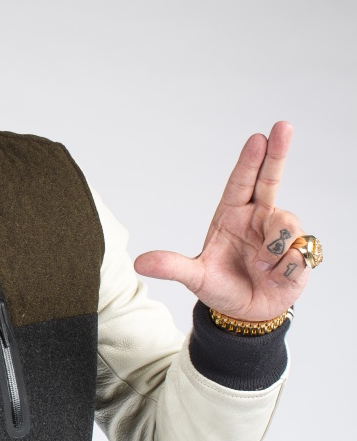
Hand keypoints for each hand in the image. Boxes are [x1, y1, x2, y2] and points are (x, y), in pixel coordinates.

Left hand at [134, 121, 308, 321]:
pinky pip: (298, 254)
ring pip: (286, 224)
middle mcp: (258, 218)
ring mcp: (280, 235)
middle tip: (284, 126)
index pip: (242, 182)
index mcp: (232, 215)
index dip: (250, 161)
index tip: (257, 137)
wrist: (246, 314)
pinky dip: (284, 270)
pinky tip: (275, 277)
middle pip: (270, 180)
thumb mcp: (194, 276)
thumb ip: (171, 266)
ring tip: (260, 267)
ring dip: (273, 250)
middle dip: (278, 153)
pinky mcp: (299, 254)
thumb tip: (139, 263)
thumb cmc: (220, 286)